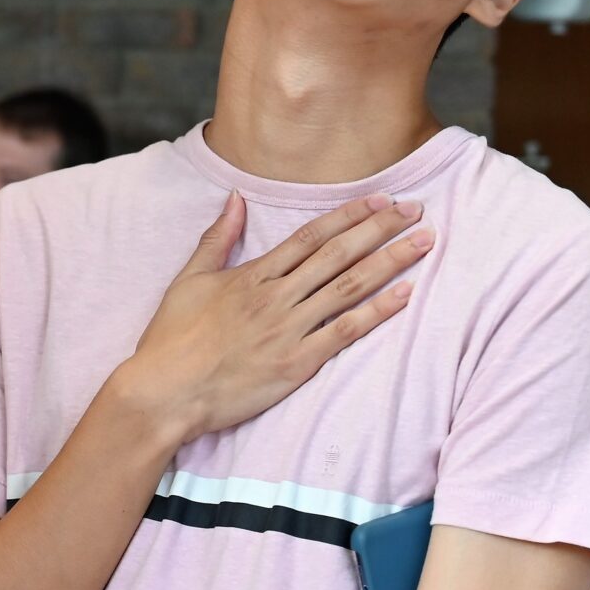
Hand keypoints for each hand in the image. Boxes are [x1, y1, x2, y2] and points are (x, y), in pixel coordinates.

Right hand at [117, 191, 431, 446]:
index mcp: (252, 275)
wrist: (165, 392)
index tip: (380, 200)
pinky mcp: (296, 363)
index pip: (310, 236)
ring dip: (390, 262)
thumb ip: (216, 238)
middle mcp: (276, 297)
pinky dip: (377, 312)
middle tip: (416, 210)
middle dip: (381, 229)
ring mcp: (288, 330)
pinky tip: (405, 295)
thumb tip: (234, 198)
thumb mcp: (188, 280)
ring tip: (424, 243)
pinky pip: (345, 332)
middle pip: (339, 255)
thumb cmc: (171, 339)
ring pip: (349, 288)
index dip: (349, 215)